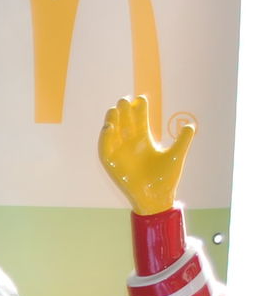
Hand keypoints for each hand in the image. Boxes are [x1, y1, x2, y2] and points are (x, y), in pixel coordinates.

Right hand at [98, 95, 193, 214]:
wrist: (157, 197)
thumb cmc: (166, 178)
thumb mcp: (176, 156)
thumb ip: (183, 140)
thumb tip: (190, 125)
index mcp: (144, 141)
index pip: (139, 120)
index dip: (139, 109)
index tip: (140, 98)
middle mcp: (130, 145)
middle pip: (125, 123)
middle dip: (123, 111)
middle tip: (124, 99)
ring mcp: (120, 153)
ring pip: (113, 133)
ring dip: (112, 121)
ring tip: (114, 109)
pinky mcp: (112, 164)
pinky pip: (105, 149)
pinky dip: (105, 138)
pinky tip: (108, 127)